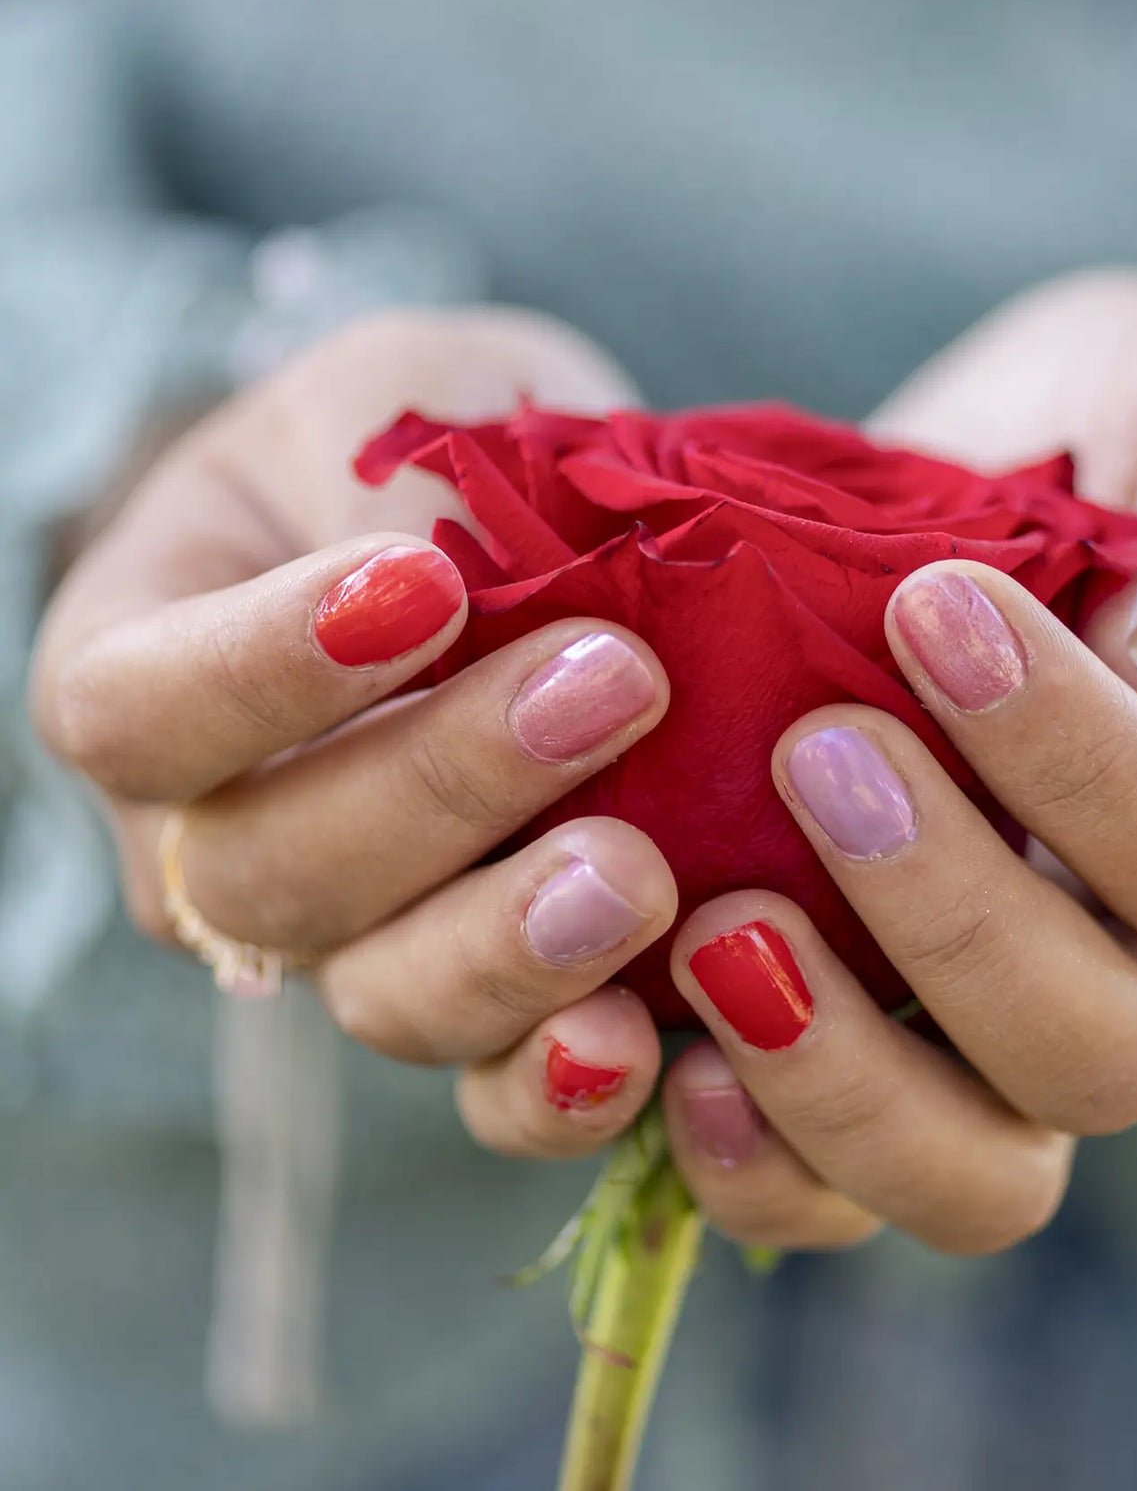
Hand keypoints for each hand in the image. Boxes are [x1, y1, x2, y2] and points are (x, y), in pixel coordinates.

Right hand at [32, 309, 681, 1154]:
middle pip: (269, 870)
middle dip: (439, 788)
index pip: (139, 710)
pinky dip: (565, 1084)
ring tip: (637, 873)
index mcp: (148, 672)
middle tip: (609, 682)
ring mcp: (349, 939)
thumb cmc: (434, 436)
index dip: (260, 674)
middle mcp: (218, 836)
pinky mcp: (486, 1002)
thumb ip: (396, 484)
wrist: (548, 523)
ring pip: (380, 997)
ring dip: (509, 946)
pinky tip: (644, 1037)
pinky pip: (494, 1091)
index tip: (425, 590)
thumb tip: (465, 604)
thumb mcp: (401, 400)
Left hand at [654, 272, 1136, 1252]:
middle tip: (813, 755)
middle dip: (948, 925)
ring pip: (977, 1175)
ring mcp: (1034, 1034)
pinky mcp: (900, 1050)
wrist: (1095, 498)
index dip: (1080, 761)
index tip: (938, 609)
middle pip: (1101, 1057)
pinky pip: (841, 1184)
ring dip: (835, 1081)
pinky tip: (667, 1055)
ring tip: (714, 939)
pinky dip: (753, 1155)